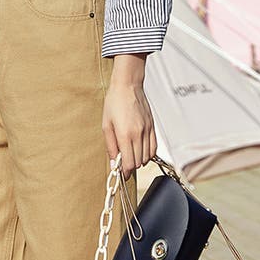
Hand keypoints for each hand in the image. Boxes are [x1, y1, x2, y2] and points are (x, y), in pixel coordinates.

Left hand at [101, 52, 156, 177]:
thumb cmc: (114, 102)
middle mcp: (138, 134)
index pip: (129, 163)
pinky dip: (148, 153)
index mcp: (125, 134)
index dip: (125, 171)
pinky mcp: (152, 127)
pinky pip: (154, 147)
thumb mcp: (106, 125)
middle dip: (130, 166)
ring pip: (147, 157)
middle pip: (138, 162)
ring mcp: (147, 130)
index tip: (122, 173)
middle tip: (124, 164)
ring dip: (139, 160)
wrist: (128, 86)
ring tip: (131, 155)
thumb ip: (110, 146)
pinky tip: (140, 150)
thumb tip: (113, 161)